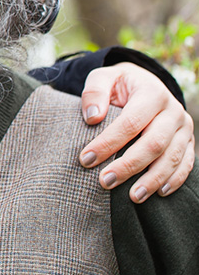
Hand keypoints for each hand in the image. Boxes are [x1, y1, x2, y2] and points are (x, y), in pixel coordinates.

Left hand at [77, 62, 194, 202]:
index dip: (108, 142)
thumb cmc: (118, 85)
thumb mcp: (103, 78)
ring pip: (172, 157)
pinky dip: (174, 180)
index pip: (130, 123)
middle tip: (105, 181)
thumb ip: (94, 92)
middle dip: (129, 165)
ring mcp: (184, 127)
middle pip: (153, 143)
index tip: (86, 159)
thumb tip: (92, 117)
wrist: (144, 83)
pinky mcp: (188, 141)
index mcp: (152, 93)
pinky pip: (186, 163)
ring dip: (152, 179)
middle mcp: (173, 110)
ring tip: (132, 197)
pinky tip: (158, 193)